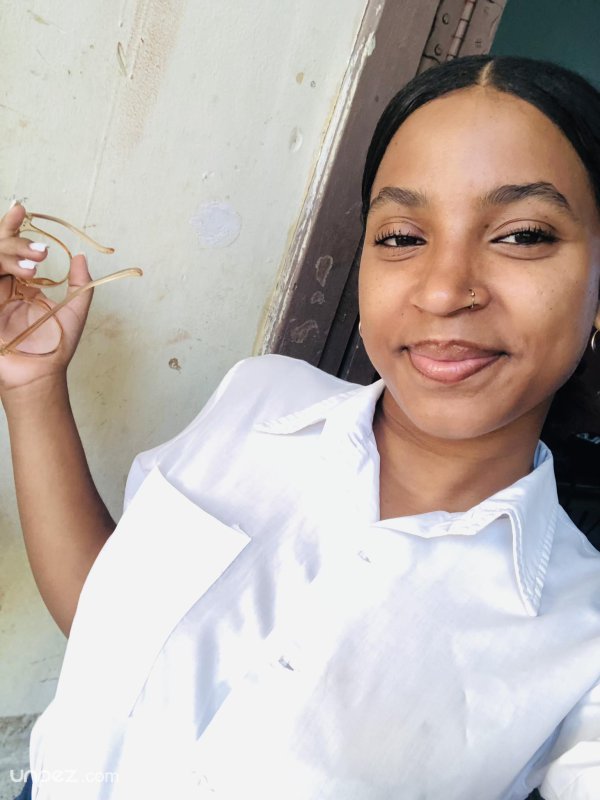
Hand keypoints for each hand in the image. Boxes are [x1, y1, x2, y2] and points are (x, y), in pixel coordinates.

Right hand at [0, 203, 93, 395]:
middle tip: (30, 235)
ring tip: (34, 260)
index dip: (13, 228)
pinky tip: (15, 272)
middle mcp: (4, 287)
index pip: (14, 249)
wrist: (40, 376)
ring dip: (10, 254)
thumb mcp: (75, 312)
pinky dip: (0, 269)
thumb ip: (81, 285)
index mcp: (22, 284)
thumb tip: (82, 256)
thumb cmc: (57, 348)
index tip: (21, 208)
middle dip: (12, 237)